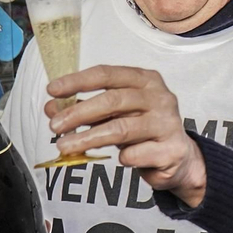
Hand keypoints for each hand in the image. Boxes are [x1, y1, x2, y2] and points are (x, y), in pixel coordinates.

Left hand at [47, 65, 207, 207]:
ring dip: (87, 138)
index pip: (107, 74)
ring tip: (65, 146)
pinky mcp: (171, 150)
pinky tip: (119, 158)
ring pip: (120, 129)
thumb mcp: (115, 115)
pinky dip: (121, 158)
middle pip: (112, 100)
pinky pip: (135, 154)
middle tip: (54, 125)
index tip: (52, 90)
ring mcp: (167, 123)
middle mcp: (160, 97)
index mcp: (146, 80)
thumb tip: (52, 108)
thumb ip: (86, 108)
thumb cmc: (144, 130)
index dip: (77, 81)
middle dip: (78, 113)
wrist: (180, 158)